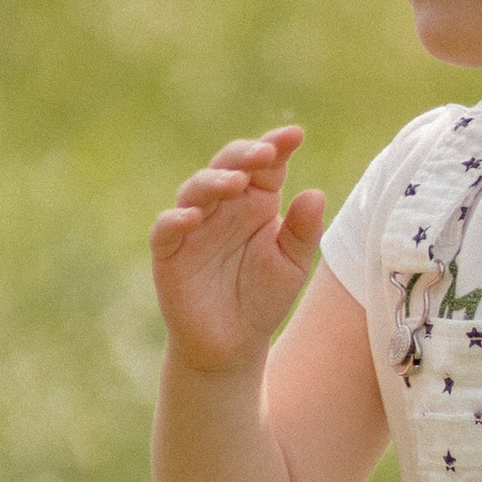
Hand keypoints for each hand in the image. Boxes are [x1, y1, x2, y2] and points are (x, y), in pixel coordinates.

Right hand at [151, 126, 326, 374]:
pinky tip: (193, 218)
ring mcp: (193, 226)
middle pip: (227, 165)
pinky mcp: (169, 253)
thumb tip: (315, 193)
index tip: (295, 135)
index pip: (264, 164)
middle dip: (244, 155)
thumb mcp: (292, 266)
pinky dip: (175, 220)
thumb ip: (304, 232)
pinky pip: (166, 229)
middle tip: (265, 153)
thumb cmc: (263, 298)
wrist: (233, 345)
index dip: (276, 145)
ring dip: (213, 182)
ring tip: (235, 182)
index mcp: (256, 202)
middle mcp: (223, 206)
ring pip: (195, 190)